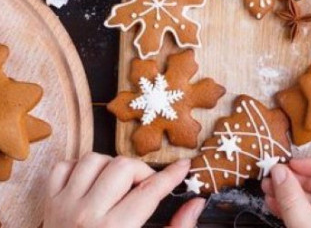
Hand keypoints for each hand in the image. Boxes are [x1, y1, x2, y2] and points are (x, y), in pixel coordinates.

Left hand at [43, 152, 204, 227]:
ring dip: (110, 166)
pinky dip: (78, 168)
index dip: (171, 175)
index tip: (184, 166)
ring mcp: (64, 206)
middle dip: (140, 172)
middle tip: (145, 187)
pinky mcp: (49, 203)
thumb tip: (196, 203)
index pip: (150, 191)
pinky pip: (63, 167)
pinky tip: (92, 183)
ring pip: (93, 160)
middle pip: (122, 166)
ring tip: (118, 184)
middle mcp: (87, 215)